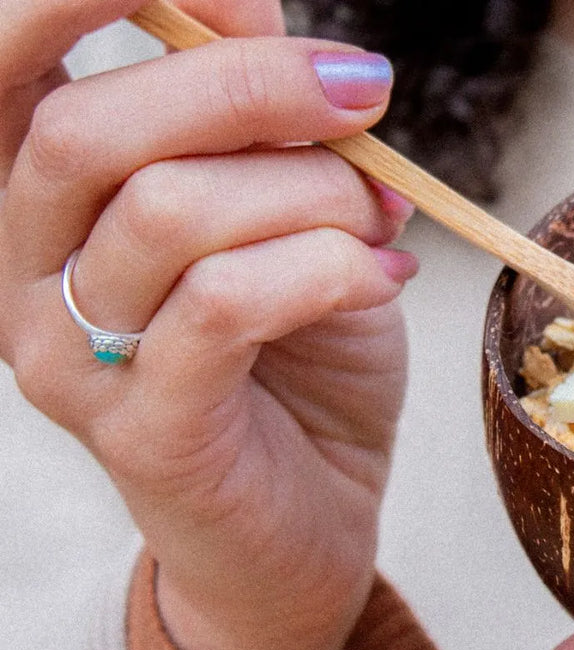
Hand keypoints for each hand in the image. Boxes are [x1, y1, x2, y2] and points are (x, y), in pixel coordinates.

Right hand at [0, 1, 412, 649]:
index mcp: (40, 195)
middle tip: (364, 93)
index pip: (4, 57)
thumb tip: (252, 20)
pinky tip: (382, 275)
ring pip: (170, 213)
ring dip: (315, 193)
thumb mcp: (285, 213)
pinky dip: (329, 266)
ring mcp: (69, 358)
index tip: (245, 0)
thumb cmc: (298, 354)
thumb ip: (254, 127)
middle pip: (88, 129)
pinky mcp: (145, 431)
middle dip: (250, 87)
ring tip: (382, 221)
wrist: (311, 519)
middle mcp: (19, 270)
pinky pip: (225, 305)